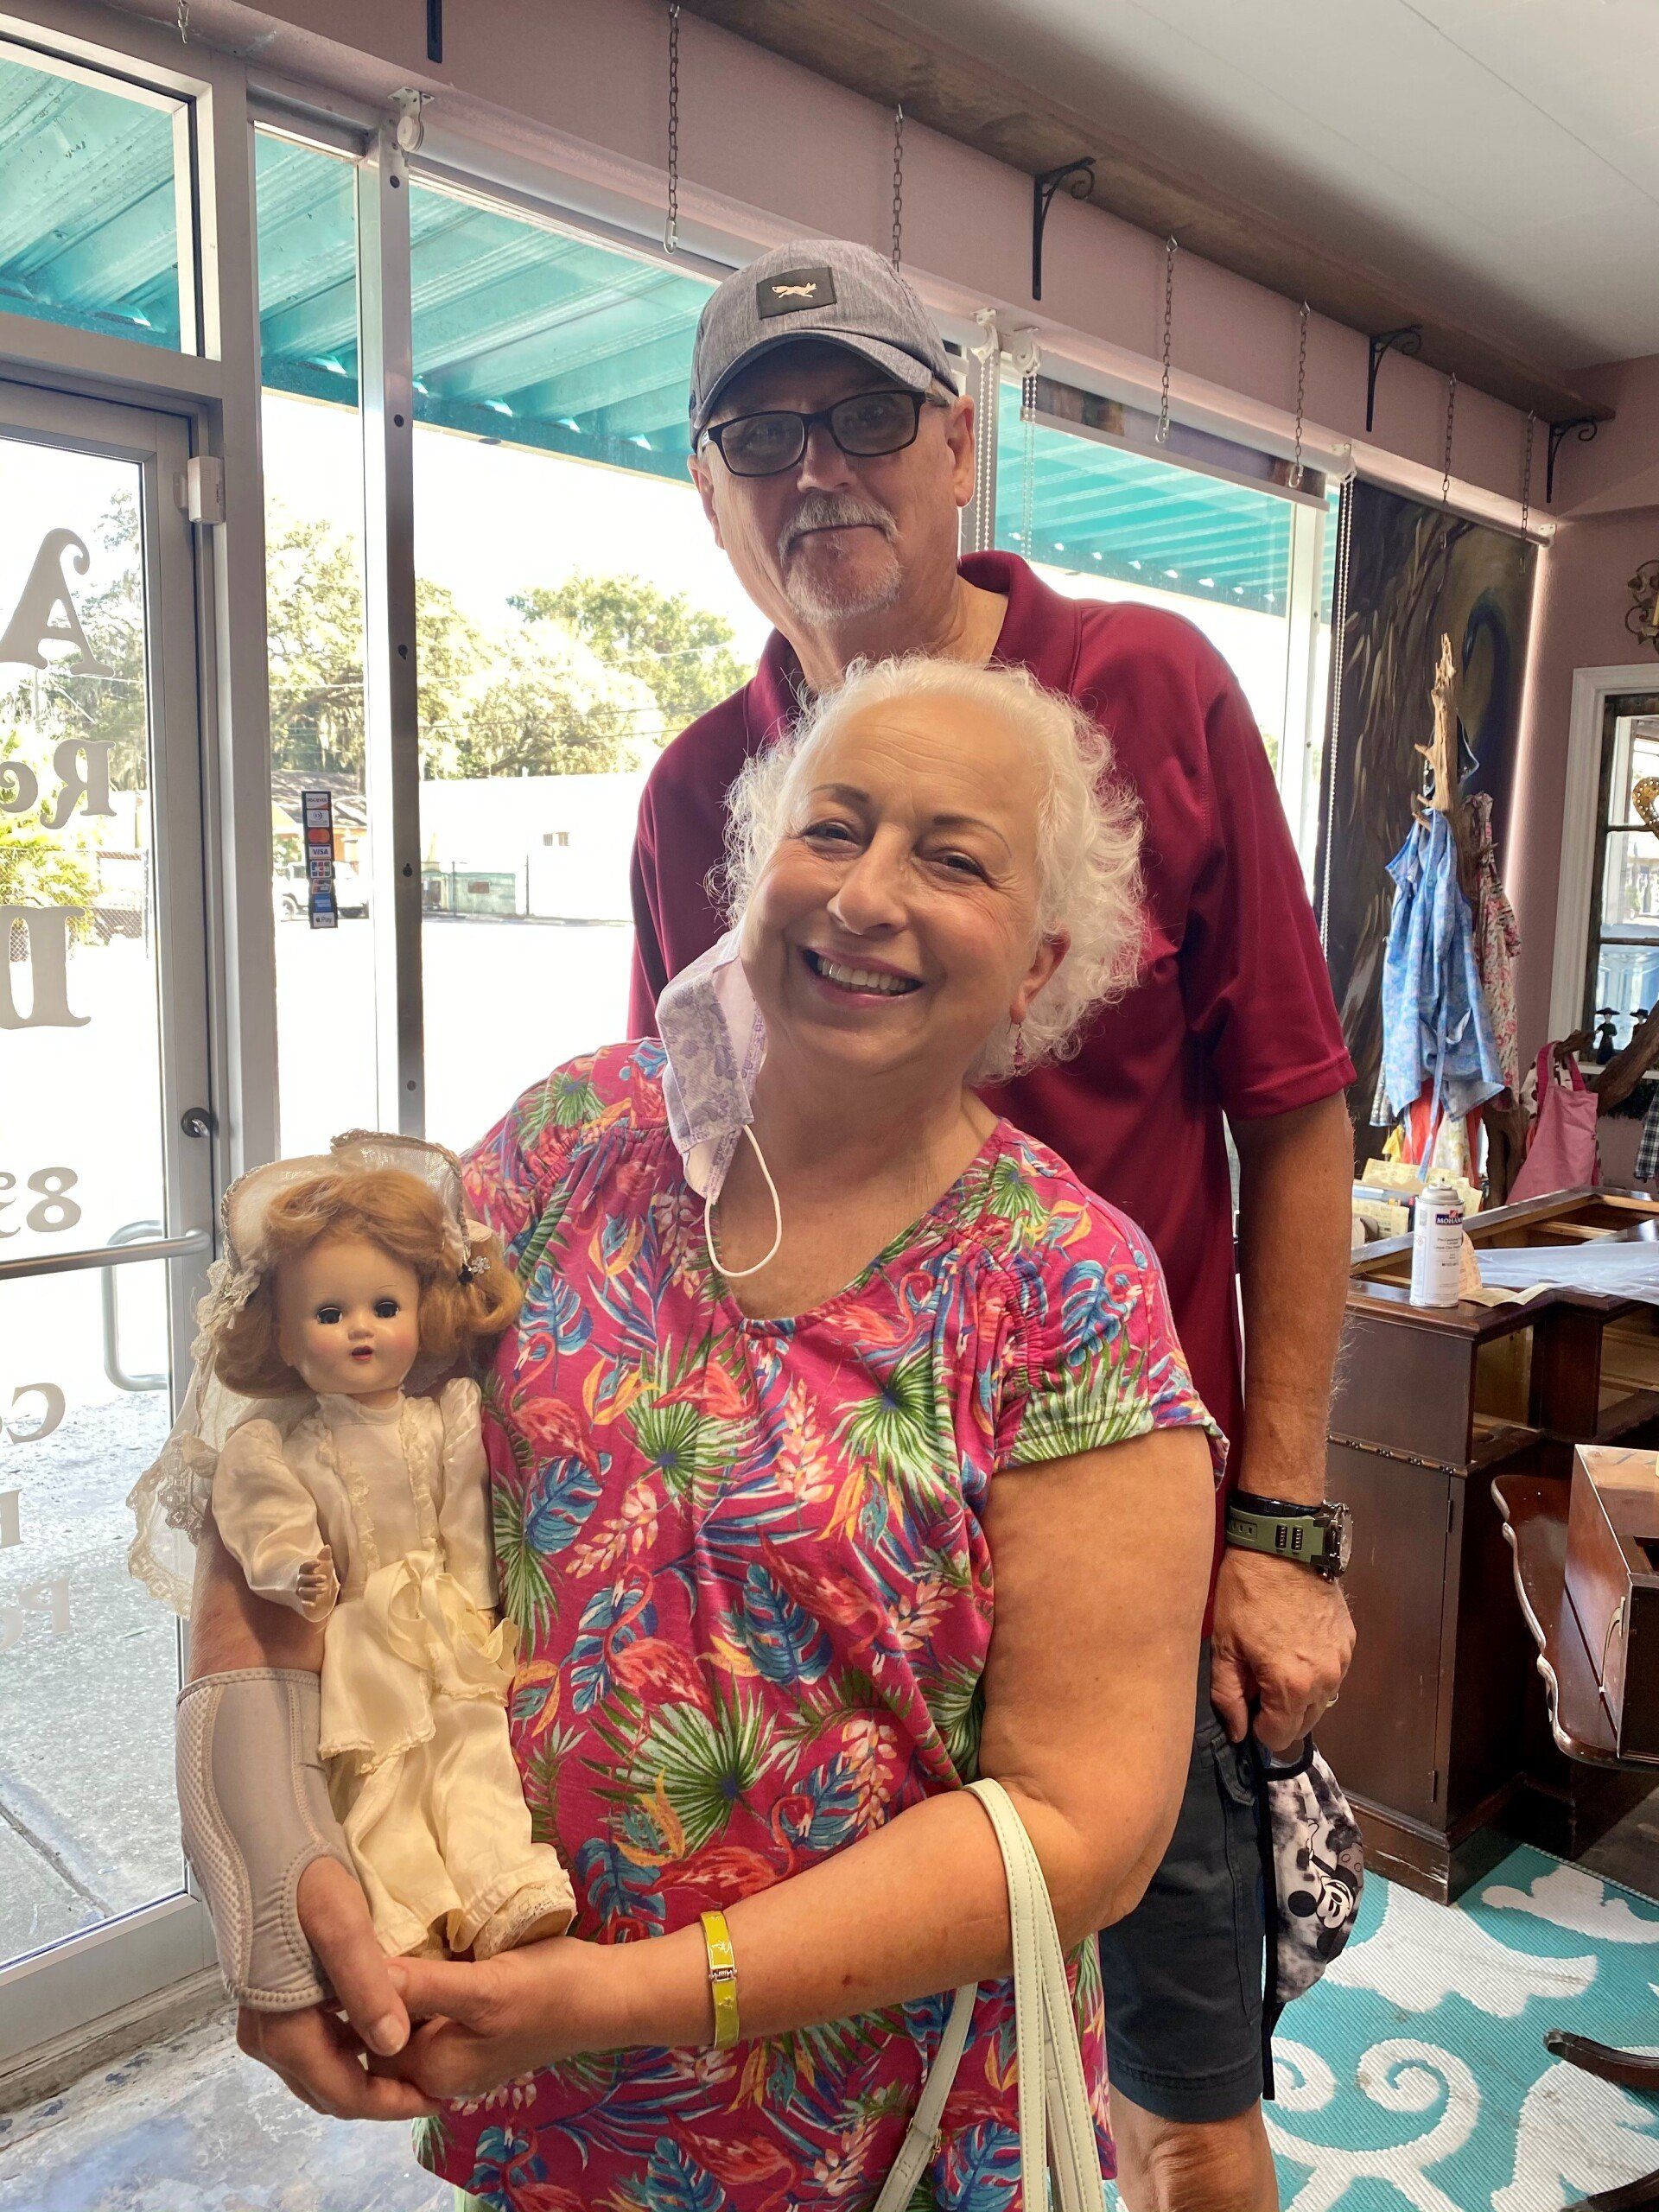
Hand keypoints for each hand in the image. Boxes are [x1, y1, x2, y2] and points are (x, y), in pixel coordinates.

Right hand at [235, 1857, 433, 2120]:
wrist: (253, 1841)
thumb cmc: (300, 1878)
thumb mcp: (342, 1923)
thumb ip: (367, 1986)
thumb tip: (394, 2046)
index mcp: (282, 2029)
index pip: (341, 2093)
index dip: (390, 2104)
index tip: (436, 2100)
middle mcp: (264, 2036)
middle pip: (326, 2089)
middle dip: (378, 2096)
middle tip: (429, 2086)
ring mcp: (261, 2019)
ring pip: (316, 2069)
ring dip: (361, 2074)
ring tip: (412, 2060)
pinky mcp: (265, 1998)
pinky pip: (308, 2043)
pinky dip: (344, 2049)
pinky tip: (377, 2027)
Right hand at [295, 1547, 337, 1621]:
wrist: (316, 1586)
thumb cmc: (320, 1572)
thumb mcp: (324, 1564)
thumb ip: (324, 1556)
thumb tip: (327, 1546)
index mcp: (304, 1570)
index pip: (304, 1566)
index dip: (310, 1564)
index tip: (318, 1562)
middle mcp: (301, 1580)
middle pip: (303, 1579)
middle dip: (313, 1578)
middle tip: (325, 1577)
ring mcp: (302, 1590)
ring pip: (304, 1591)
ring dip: (314, 1590)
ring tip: (325, 1588)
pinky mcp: (304, 1600)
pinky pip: (303, 1602)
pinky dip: (307, 1604)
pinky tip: (313, 1605)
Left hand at [376, 1938, 619, 2100]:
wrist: (608, 1995)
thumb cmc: (550, 1990)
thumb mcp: (485, 1985)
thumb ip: (425, 1986)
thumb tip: (362, 1975)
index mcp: (432, 2070)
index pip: (366, 2038)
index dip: (355, 1995)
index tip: (351, 1947)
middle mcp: (438, 2074)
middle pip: (382, 2034)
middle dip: (374, 1993)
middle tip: (370, 1936)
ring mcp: (458, 2057)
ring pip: (407, 2023)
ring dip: (400, 1989)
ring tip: (395, 1939)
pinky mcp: (474, 2036)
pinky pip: (431, 2016)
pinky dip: (423, 1990)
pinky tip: (427, 1954)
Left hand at [1210, 1546, 1354, 1754]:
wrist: (1282, 1547)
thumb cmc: (1245, 1594)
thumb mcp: (1224, 1646)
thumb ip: (1229, 1697)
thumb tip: (1238, 1733)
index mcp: (1290, 1686)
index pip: (1279, 1737)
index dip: (1257, 1727)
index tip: (1246, 1705)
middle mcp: (1324, 1680)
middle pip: (1304, 1724)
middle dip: (1280, 1715)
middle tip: (1258, 1684)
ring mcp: (1341, 1661)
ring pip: (1321, 1701)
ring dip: (1300, 1696)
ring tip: (1276, 1664)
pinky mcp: (1349, 1641)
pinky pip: (1333, 1674)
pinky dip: (1316, 1672)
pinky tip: (1296, 1648)